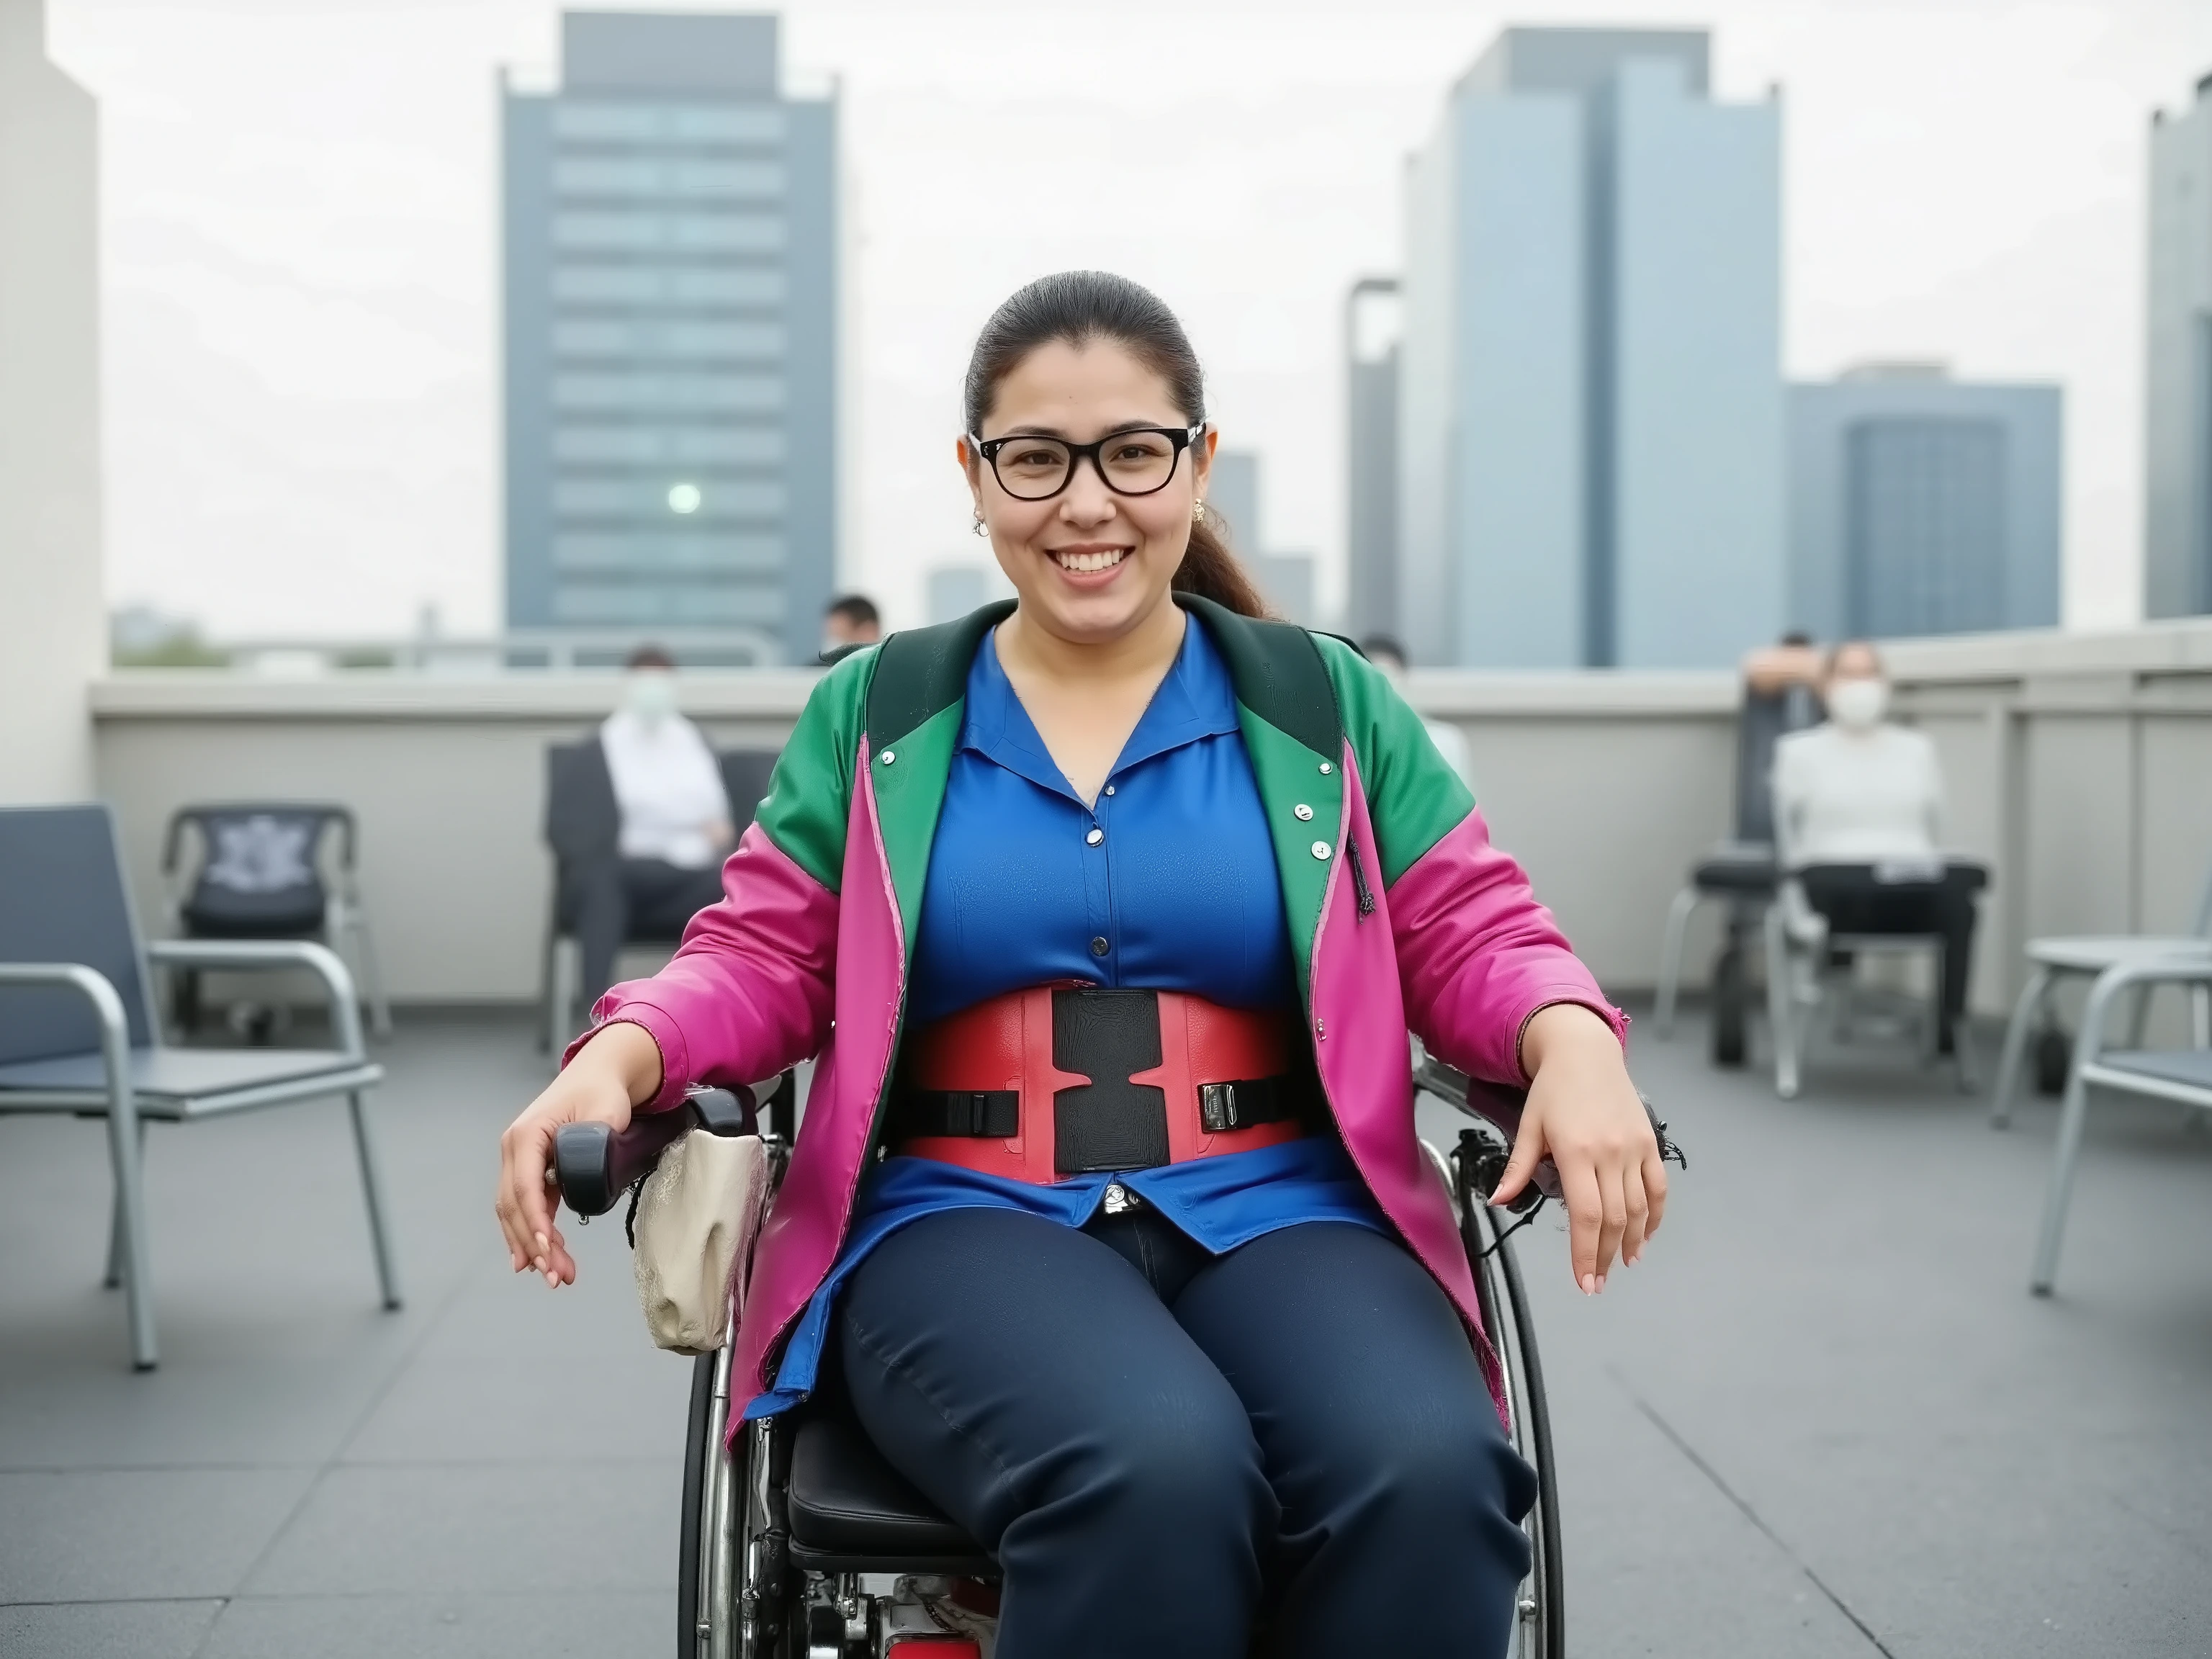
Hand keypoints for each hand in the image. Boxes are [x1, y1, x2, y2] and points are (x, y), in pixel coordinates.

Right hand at [494, 1021, 661, 1287]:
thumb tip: (588, 1173)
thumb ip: (597, 1139)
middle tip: (557, 1276)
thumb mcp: (605, 1111)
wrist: (599, 1073)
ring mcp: (519, 1160)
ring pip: (515, 1211)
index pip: (524, 1186)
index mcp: (527, 1134)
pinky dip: (530, 1233)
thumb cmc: (601, 1089)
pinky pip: (524, 1206)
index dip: (535, 1221)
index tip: (549, 1248)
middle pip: (514, 1206)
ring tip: (556, 1276)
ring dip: (532, 1245)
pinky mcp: (530, 1169)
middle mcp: (514, 1148)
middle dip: (534, 1244)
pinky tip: (537, 1259)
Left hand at [1490, 1003, 1665, 1294]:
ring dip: (1632, 1242)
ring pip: (1638, 1209)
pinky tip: (1645, 1236)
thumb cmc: (1553, 1088)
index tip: (1585, 1281)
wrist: (1585, 1051)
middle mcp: (1610, 1153)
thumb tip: (1498, 1201)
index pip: (1586, 1216)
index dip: (1586, 1254)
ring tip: (1622, 1264)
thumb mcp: (1529, 1125)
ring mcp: (1634, 1148)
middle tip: (1598, 1283)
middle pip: (1614, 1220)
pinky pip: (1658, 1188)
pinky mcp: (1649, 1142)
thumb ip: (1518, 1167)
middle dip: (1606, 1257)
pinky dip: (1655, 1216)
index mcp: (1576, 1152)